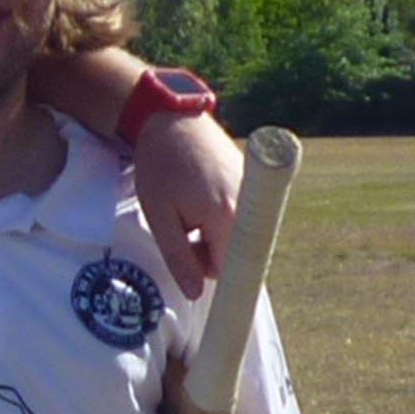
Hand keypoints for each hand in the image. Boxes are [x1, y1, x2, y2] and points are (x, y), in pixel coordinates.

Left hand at [131, 111, 240, 298]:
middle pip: (235, 257)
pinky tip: (200, 201)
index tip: (192, 270)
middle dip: (207, 255)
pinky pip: (240, 219)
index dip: (207, 274)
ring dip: (213, 237)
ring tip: (188, 212)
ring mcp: (254, 195)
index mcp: (228, 218)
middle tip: (180, 231)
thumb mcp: (160, 217)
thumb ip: (179, 258)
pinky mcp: (252, 185)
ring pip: (236, 238)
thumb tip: (196, 293)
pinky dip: (221, 220)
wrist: (172, 120)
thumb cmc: (161, 167)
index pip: (230, 271)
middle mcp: (251, 208)